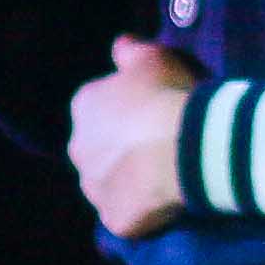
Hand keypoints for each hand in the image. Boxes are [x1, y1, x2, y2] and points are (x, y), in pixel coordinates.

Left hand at [69, 35, 198, 238]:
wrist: (185, 146)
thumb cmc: (166, 94)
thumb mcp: (153, 57)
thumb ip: (130, 50)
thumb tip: (119, 45)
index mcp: (84, 107)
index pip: (98, 107)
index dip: (126, 111)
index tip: (150, 112)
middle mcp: (78, 148)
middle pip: (98, 148)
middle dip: (119, 148)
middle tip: (156, 145)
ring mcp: (94, 188)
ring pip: (108, 184)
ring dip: (126, 181)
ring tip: (161, 175)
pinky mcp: (114, 220)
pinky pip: (126, 215)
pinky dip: (140, 211)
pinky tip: (163, 202)